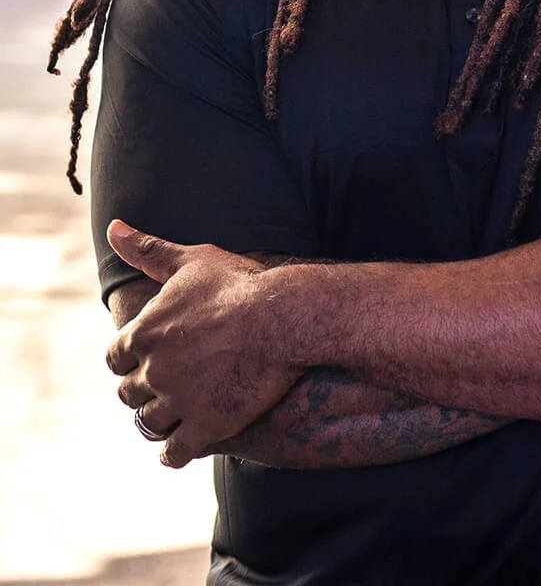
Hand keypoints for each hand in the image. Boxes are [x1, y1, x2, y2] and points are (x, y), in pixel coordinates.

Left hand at [105, 221, 302, 468]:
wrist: (284, 318)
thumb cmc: (240, 284)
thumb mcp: (193, 260)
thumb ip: (150, 250)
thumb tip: (114, 229)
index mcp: (145, 331)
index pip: (116, 357)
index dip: (130, 359)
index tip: (145, 359)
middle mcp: (154, 369)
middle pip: (130, 393)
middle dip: (144, 390)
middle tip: (164, 386)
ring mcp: (179, 401)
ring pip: (150, 423)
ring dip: (160, 420)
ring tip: (176, 415)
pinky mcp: (207, 426)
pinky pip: (175, 452)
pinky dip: (175, 451)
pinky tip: (184, 445)